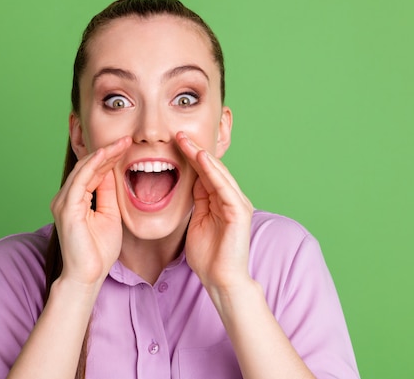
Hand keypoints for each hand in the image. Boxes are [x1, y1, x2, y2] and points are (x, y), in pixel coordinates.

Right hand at [50, 136, 131, 285]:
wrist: (87, 276)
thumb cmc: (98, 251)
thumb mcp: (110, 215)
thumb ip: (108, 193)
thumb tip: (112, 173)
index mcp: (76, 199)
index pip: (92, 172)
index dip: (109, 158)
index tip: (127, 146)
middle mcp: (66, 197)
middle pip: (88, 167)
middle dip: (108, 152)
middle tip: (127, 139)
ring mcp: (64, 202)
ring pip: (84, 169)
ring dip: (103, 154)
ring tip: (122, 143)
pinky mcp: (67, 208)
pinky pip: (81, 180)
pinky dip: (94, 166)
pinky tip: (106, 155)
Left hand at [176, 131, 253, 289]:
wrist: (221, 280)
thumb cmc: (208, 257)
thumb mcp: (198, 221)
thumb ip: (199, 202)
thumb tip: (193, 182)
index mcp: (221, 201)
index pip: (205, 173)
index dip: (190, 157)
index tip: (174, 143)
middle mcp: (232, 199)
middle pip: (211, 168)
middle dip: (194, 150)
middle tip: (178, 134)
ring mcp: (237, 204)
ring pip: (218, 173)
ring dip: (201, 155)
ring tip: (186, 140)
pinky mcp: (239, 211)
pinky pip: (223, 186)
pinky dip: (212, 172)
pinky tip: (201, 159)